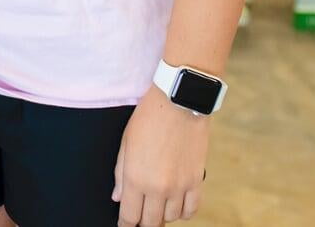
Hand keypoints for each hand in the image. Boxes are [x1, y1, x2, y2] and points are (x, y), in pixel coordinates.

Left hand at [114, 87, 208, 225]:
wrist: (179, 101)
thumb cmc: (148, 118)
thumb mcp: (126, 142)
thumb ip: (120, 173)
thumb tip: (118, 197)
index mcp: (136, 178)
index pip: (130, 216)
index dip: (126, 224)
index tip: (124, 225)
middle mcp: (158, 187)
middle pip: (150, 222)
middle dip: (143, 222)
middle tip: (140, 216)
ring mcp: (180, 186)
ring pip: (171, 218)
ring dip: (163, 215)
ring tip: (158, 206)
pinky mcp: (196, 180)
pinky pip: (191, 209)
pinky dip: (184, 212)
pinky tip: (177, 205)